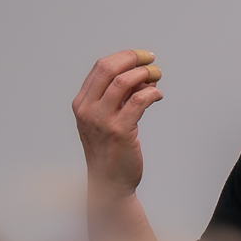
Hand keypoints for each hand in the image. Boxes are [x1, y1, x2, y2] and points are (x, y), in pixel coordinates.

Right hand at [72, 49, 163, 200]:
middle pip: (108, 69)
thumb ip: (118, 98)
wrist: (109, 183)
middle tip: (150, 60)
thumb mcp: (106, 120)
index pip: (100, 68)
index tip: (140, 57)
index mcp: (82, 104)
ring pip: (124, 82)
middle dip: (132, 59)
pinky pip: (139, 101)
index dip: (123, 57)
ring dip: (144, 74)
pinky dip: (152, 92)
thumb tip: (140, 76)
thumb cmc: (109, 151)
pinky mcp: (121, 131)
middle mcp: (88, 110)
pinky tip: (157, 95)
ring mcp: (102, 121)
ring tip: (157, 76)